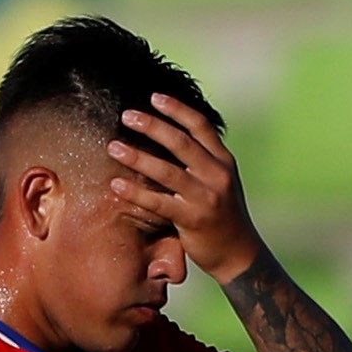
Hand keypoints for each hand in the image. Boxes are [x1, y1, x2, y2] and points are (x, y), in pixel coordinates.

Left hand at [109, 95, 261, 285]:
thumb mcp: (221, 181)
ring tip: (113, 146)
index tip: (154, 97)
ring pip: (167, 171)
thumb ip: (203, 160)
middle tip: (126, 115)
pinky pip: (159, 203)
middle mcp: (218, 175)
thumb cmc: (223, 215)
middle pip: (181, 142)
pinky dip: (136, 193)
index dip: (177, 109)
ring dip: (137, 156)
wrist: (238, 254)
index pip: (200, 126)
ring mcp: (206, 198)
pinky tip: (116, 184)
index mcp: (224, 161)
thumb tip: (172, 135)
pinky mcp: (193, 220)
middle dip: (152, 126)